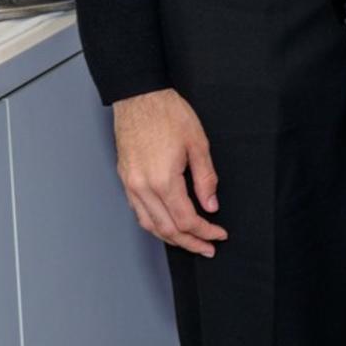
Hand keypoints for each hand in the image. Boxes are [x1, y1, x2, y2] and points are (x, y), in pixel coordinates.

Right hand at [111, 89, 227, 256]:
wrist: (139, 97)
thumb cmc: (169, 115)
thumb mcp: (198, 143)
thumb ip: (205, 178)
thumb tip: (211, 205)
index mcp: (163, 180)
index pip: (186, 219)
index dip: (205, 231)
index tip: (220, 234)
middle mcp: (142, 188)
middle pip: (166, 228)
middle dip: (189, 242)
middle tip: (208, 248)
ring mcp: (130, 185)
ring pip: (149, 224)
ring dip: (170, 238)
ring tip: (190, 242)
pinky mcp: (125, 180)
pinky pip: (138, 211)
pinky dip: (154, 224)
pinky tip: (167, 225)